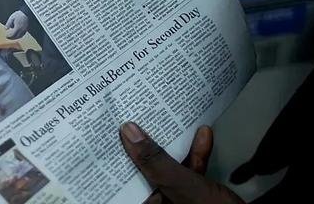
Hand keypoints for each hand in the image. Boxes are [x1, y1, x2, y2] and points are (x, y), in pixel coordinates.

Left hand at [5, 10, 28, 38]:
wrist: (26, 12)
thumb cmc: (19, 14)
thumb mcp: (12, 18)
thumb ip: (8, 24)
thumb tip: (5, 28)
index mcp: (17, 28)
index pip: (13, 35)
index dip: (9, 36)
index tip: (6, 36)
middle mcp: (22, 30)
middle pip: (16, 37)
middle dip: (12, 38)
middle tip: (8, 37)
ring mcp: (25, 30)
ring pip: (20, 36)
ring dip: (15, 37)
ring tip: (12, 36)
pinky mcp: (26, 29)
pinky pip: (22, 34)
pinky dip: (19, 35)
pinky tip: (17, 34)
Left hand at [120, 122, 243, 203]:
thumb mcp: (182, 185)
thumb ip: (156, 161)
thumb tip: (129, 132)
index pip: (123, 183)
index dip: (116, 159)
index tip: (110, 132)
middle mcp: (163, 203)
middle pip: (145, 172)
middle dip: (144, 146)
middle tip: (135, 118)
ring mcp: (180, 200)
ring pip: (169, 168)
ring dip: (174, 144)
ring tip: (170, 119)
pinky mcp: (200, 196)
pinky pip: (193, 171)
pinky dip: (197, 154)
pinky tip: (203, 136)